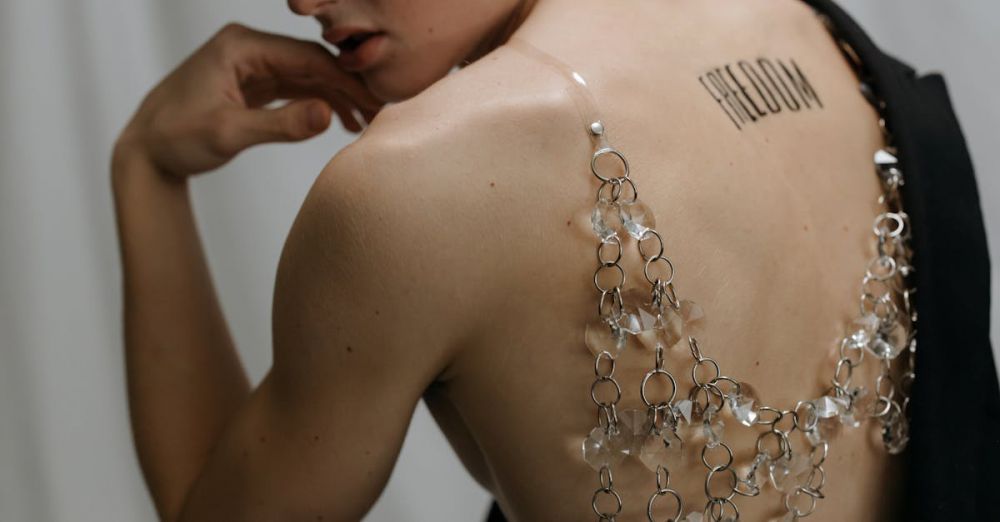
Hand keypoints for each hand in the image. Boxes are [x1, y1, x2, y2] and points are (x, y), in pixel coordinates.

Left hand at [115, 23, 383, 179]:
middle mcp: (247, 48)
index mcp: (240, 46)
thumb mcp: (229, 134)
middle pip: (312, 63)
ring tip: (366, 123)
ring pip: (307, 76)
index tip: (377, 101)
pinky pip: (294, 88)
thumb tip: (329, 114)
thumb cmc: (175, 139)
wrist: (145, 152)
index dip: (346, 80)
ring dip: (336, 98)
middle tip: (381, 113)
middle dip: (348, 88)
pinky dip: (317, 104)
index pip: (307, 57)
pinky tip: (340, 122)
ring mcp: (250, 64)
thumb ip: (281, 124)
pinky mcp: (251, 83)